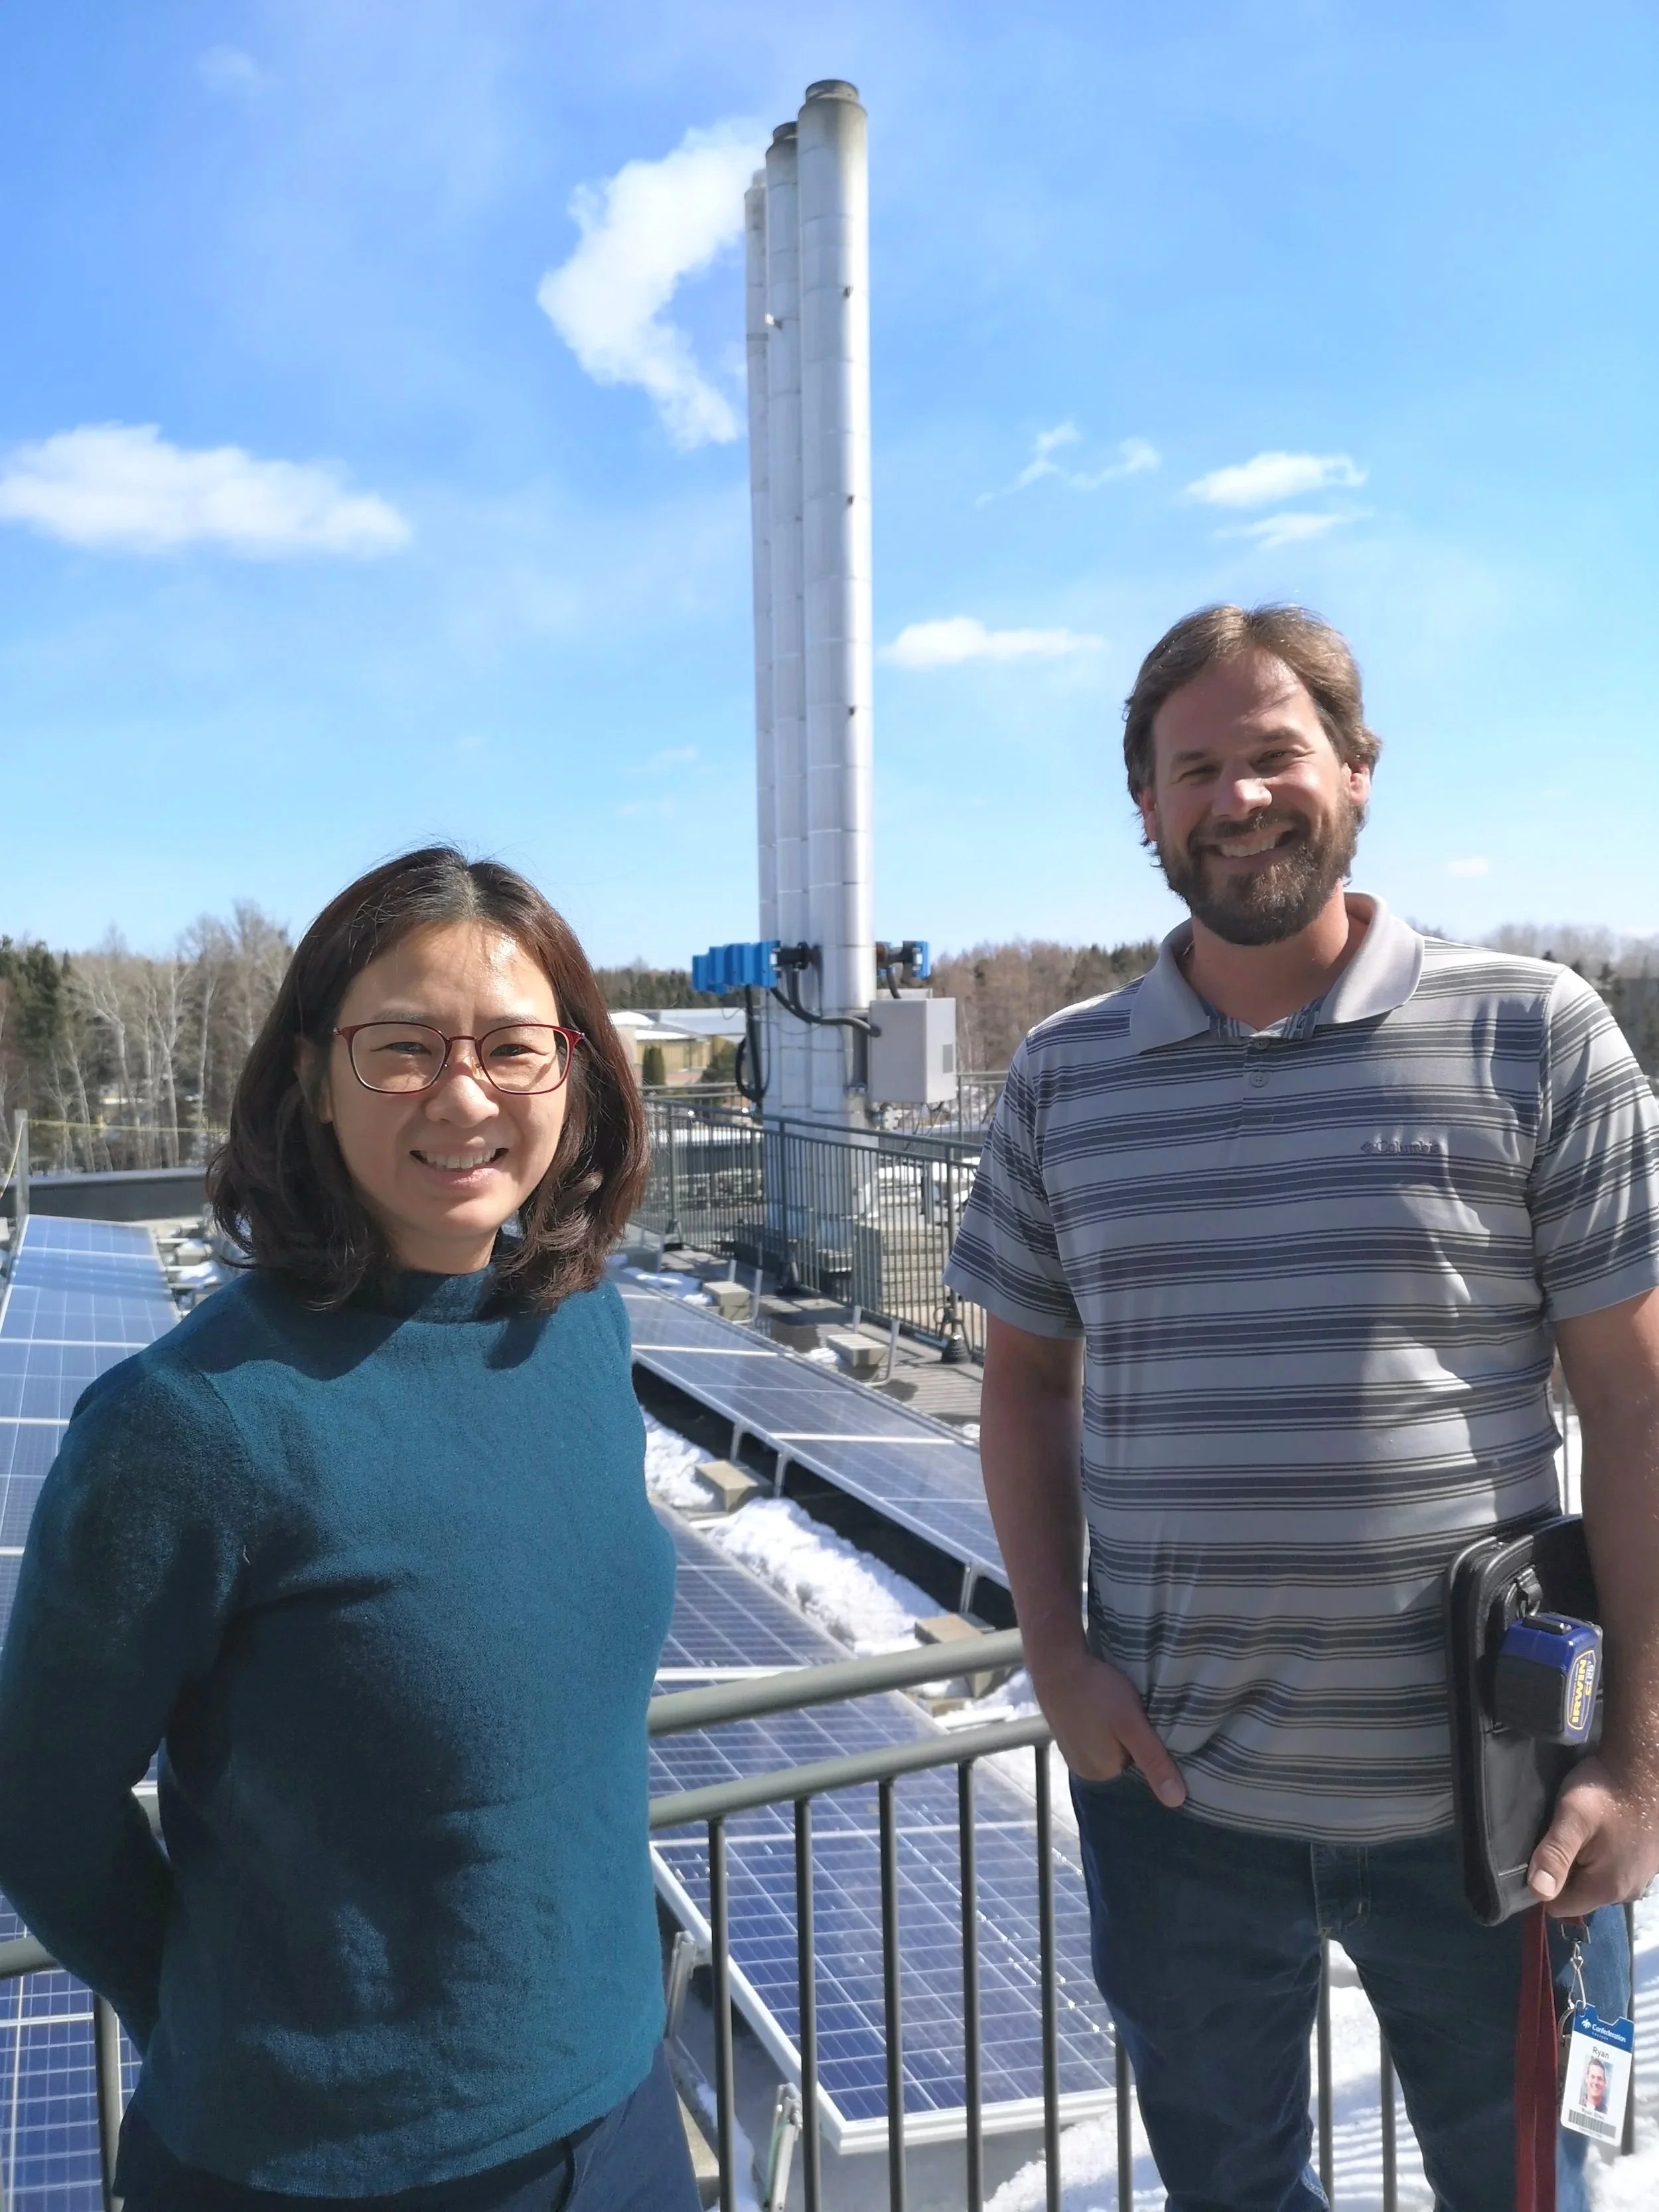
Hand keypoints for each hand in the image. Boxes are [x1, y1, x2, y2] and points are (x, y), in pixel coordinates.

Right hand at [1030, 1647, 1185, 1808]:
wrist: (1055, 1663)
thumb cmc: (1095, 1692)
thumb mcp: (1131, 1724)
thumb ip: (1153, 1760)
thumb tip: (1176, 1801)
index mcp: (1102, 1773)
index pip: (1140, 1769)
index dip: (1149, 1747)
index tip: (1151, 1725)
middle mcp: (1084, 1769)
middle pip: (1123, 1759)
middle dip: (1132, 1740)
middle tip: (1137, 1712)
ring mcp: (1071, 1751)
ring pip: (1108, 1746)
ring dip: (1116, 1731)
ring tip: (1119, 1707)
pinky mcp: (1064, 1733)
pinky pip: (1093, 1736)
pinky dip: (1101, 1724)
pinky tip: (1103, 1706)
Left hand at [1527, 1754, 1658, 1915]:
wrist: (1643, 1767)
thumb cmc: (1604, 1791)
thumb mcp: (1571, 1818)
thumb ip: (1554, 1855)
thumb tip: (1537, 1893)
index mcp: (1608, 1889)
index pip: (1560, 1906)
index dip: (1544, 1884)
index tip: (1540, 1855)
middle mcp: (1628, 1892)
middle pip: (1579, 1895)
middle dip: (1565, 1872)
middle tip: (1560, 1837)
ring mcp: (1641, 1878)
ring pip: (1597, 1882)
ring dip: (1584, 1862)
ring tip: (1580, 1832)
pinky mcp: (1648, 1863)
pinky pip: (1615, 1869)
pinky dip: (1604, 1855)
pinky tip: (1601, 1830)